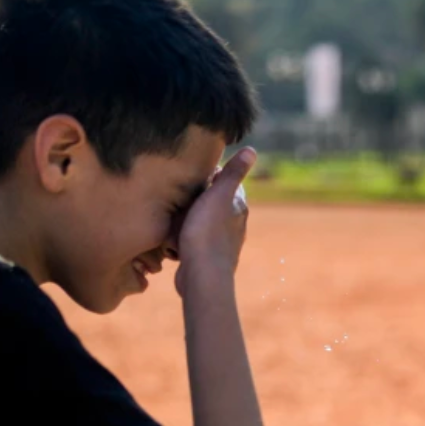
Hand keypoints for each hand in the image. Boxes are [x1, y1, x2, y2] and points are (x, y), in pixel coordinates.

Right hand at [174, 148, 256, 284]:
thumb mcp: (219, 195)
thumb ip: (234, 173)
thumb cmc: (208, 232)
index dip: (211, 175)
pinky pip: (194, 240)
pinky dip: (185, 235)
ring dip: (190, 217)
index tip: (194, 170)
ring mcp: (221, 243)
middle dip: (199, 196)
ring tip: (173, 212)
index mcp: (238, 207)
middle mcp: (234, 225)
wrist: (202, 274)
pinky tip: (174, 235)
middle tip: (179, 191)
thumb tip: (251, 150)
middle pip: (214, 202)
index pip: (227, 183)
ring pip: (204, 222)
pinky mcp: (207, 257)